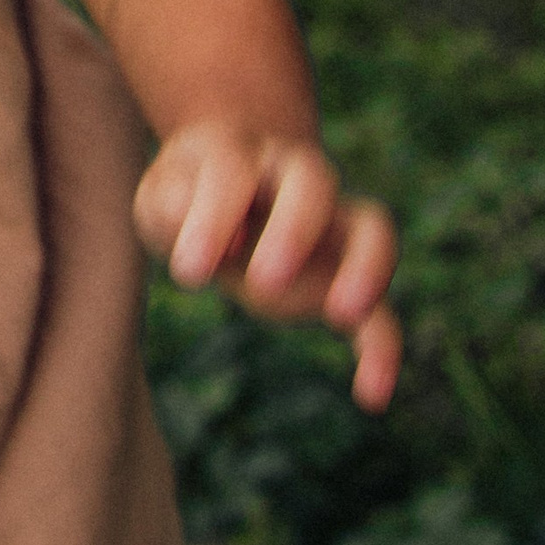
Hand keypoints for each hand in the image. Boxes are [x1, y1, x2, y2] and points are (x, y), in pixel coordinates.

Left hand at [136, 123, 400, 409]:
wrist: (229, 190)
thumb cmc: (187, 196)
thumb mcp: (161, 196)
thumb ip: (171, 206)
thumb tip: (212, 239)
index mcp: (241, 150)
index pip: (232, 170)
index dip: (213, 219)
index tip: (188, 273)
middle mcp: (297, 175)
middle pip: (313, 181)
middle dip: (293, 230)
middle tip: (261, 282)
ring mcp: (332, 224)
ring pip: (371, 228)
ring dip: (364, 268)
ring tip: (341, 314)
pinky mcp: (348, 278)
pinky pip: (380, 309)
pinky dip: (383, 349)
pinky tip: (372, 395)